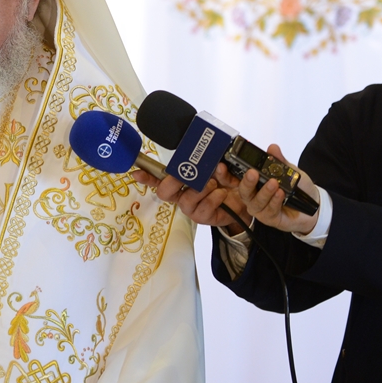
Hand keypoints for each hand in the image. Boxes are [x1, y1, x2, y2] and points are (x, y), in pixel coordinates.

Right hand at [133, 166, 250, 234]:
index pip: (158, 178)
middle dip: (175, 181)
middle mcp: (181, 195)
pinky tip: (221, 194)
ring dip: (200, 189)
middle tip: (188, 174)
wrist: (245, 201)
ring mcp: (190, 208)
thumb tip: (213, 164)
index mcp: (181, 181)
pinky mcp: (201, 218)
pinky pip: (203, 208)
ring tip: (213, 183)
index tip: (136, 173)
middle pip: (164, 192)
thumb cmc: (227, 182)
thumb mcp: (219, 169)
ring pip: (185, 200)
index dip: (146, 176)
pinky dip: (214, 198)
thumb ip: (213, 165)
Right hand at [234, 144, 318, 234]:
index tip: (224, 166)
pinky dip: (275, 201)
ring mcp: (261, 209)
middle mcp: (253, 196)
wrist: (313, 205)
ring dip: (264, 192)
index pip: (235, 179)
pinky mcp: (270, 219)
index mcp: (254, 183)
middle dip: (247, 182)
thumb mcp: (289, 171)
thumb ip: (279, 161)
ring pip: (256, 203)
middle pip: (243, 192)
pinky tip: (280, 194)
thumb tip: (272, 148)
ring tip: (274, 183)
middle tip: (253, 173)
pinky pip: (269, 211)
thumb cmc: (297, 188)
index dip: (226, 174)